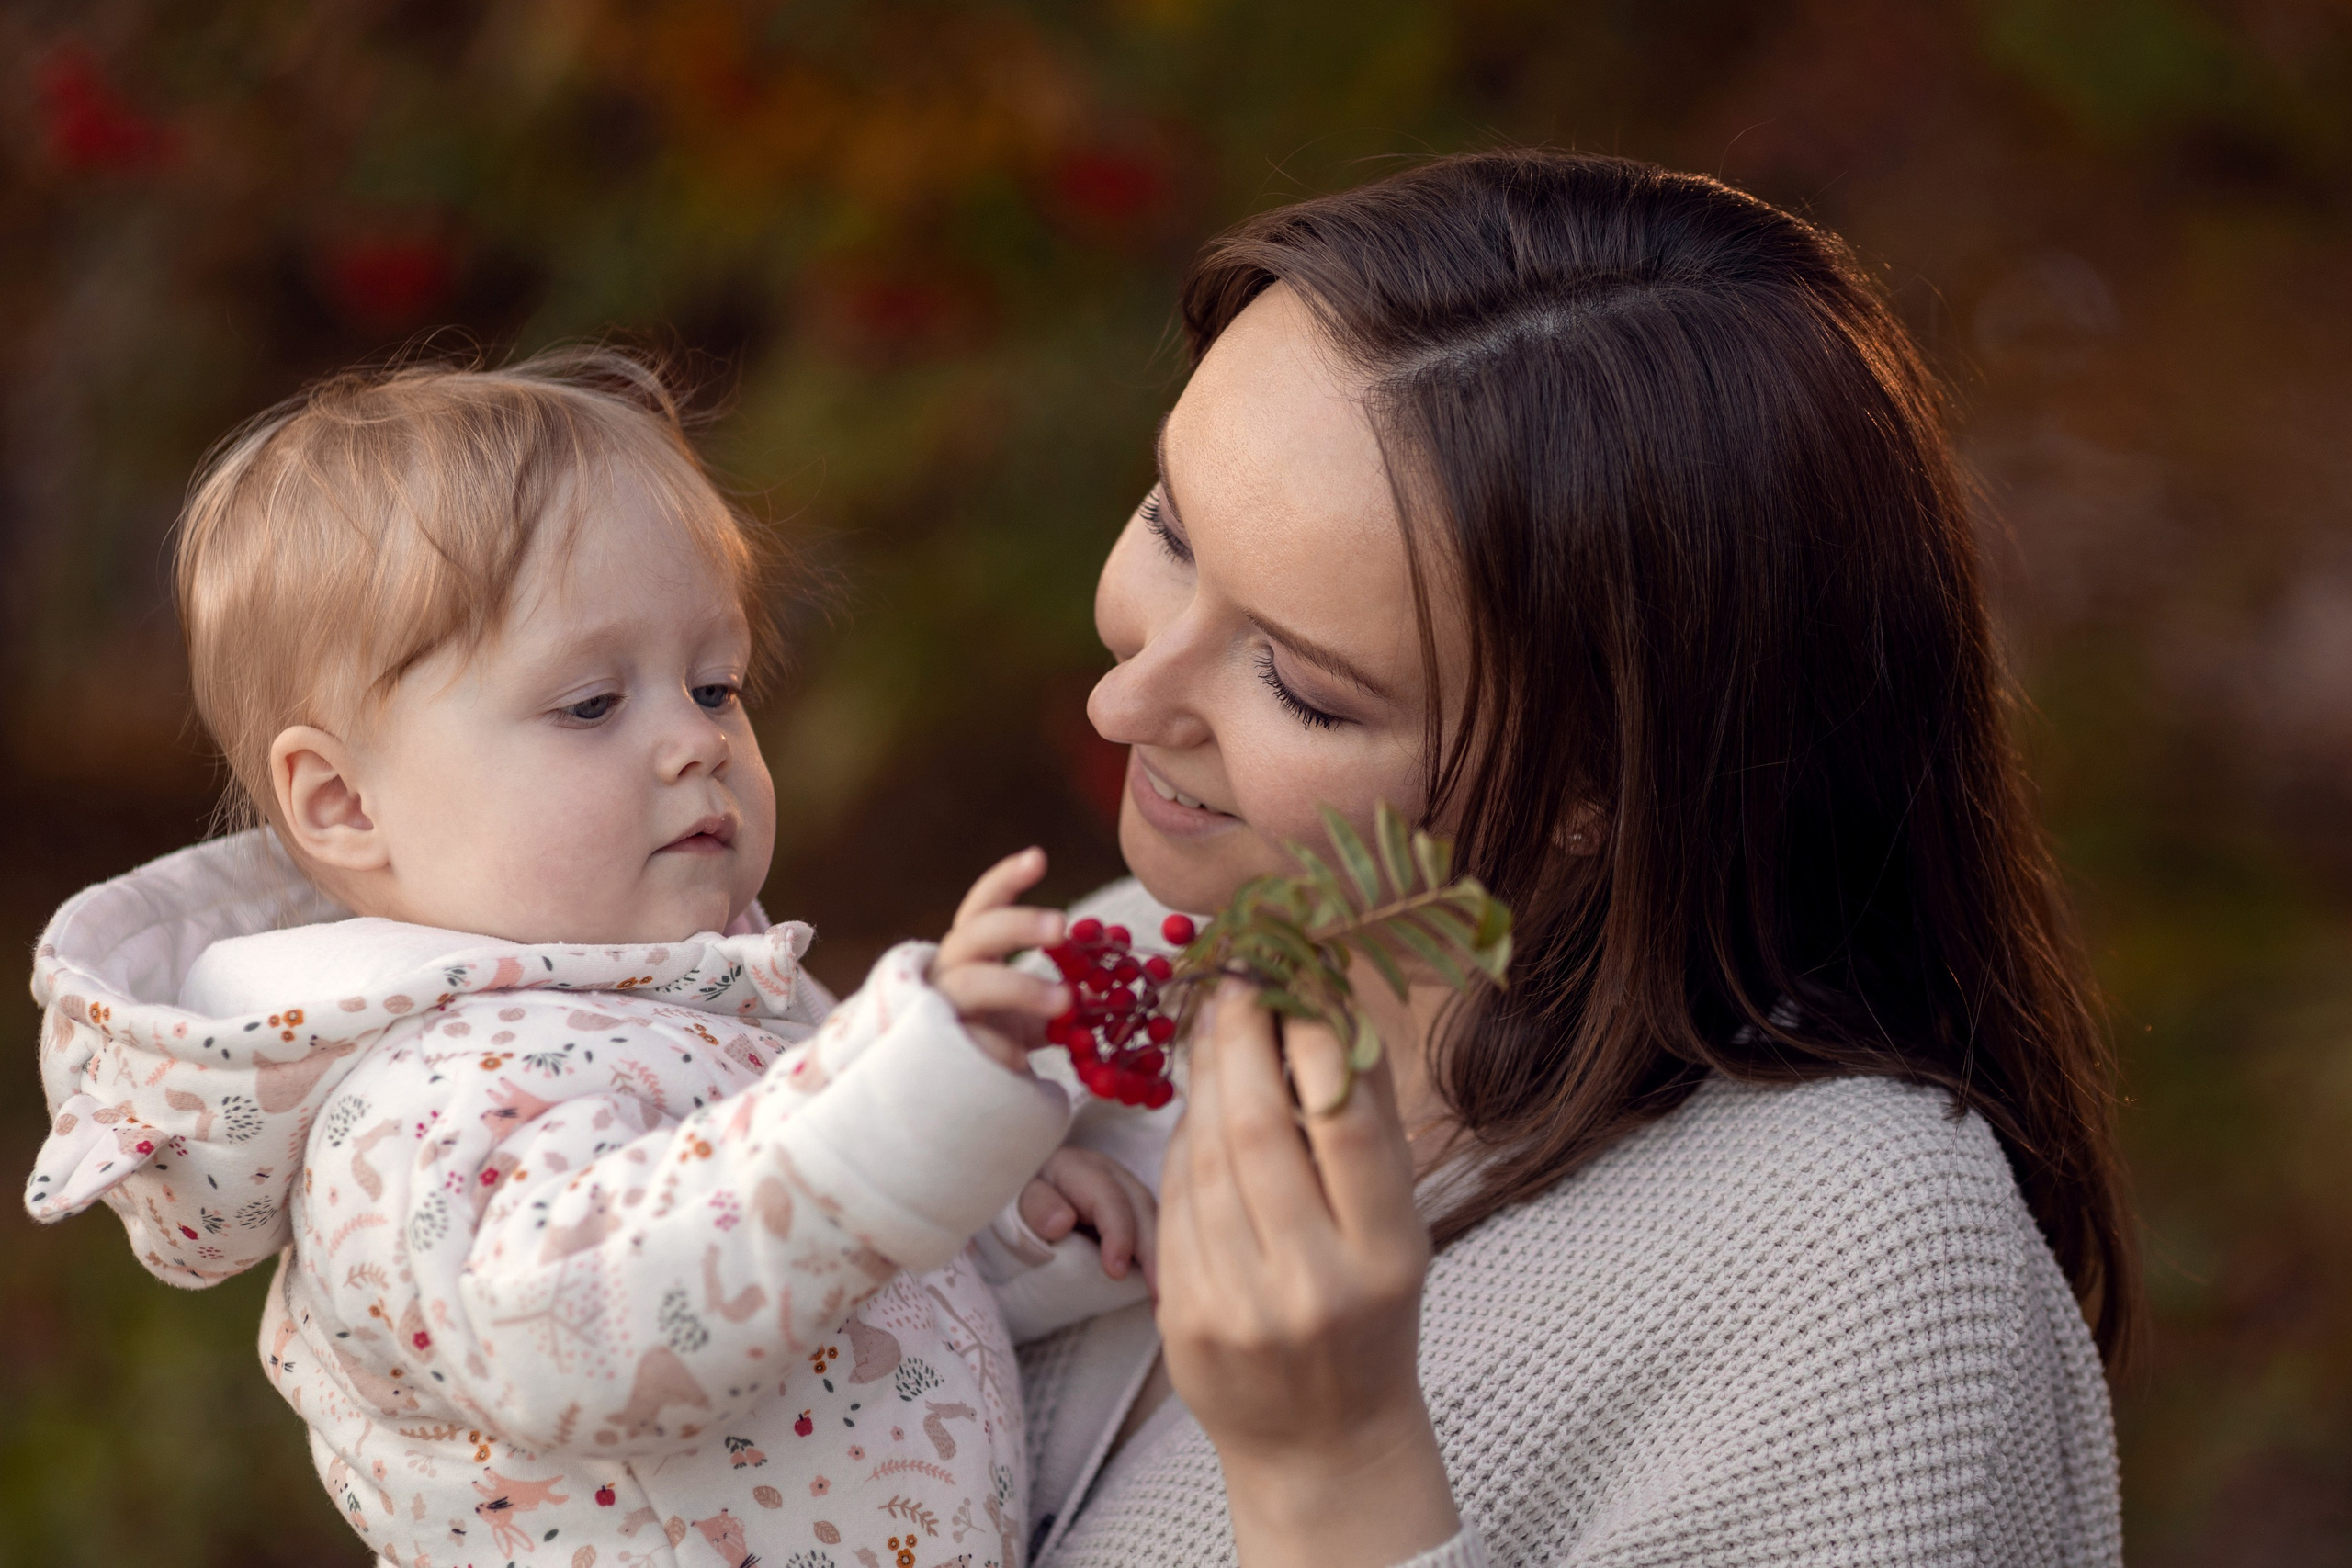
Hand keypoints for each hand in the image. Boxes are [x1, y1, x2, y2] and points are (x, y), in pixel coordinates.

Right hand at [930, 847, 1070, 1071]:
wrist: (947, 1090)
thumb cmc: (996, 1036)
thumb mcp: (1032, 1011)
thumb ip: (1065, 995)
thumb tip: (1114, 988)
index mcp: (970, 954)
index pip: (983, 907)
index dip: (1006, 880)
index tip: (1039, 857)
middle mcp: (947, 973)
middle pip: (975, 934)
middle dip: (1018, 925)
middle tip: (1062, 926)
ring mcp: (937, 1008)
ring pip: (972, 984)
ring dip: (1021, 986)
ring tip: (1065, 1002)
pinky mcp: (937, 1049)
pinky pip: (973, 1041)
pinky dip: (1003, 1048)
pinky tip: (1019, 1063)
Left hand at [1017, 1146, 1158, 1287]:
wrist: (1024, 1202)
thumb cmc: (1020, 1204)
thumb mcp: (1016, 1202)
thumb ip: (1035, 1206)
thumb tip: (1062, 1221)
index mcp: (1079, 1168)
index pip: (1109, 1197)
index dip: (1118, 1233)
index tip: (1116, 1271)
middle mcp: (1112, 1176)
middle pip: (1142, 1208)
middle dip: (1154, 1251)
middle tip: (1157, 1294)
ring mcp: (1127, 1194)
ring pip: (1156, 1221)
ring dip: (1163, 1260)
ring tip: (1164, 1300)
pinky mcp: (1135, 1216)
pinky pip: (1153, 1235)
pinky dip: (1159, 1262)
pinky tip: (1161, 1291)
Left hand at [1155, 980, 1456, 1567]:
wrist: (1325, 1445)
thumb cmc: (1370, 1315)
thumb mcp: (1400, 1230)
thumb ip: (1372, 1126)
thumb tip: (1341, 1003)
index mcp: (1387, 1255)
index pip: (1344, 1126)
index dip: (1312, 1041)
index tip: (1293, 980)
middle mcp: (1315, 1286)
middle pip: (1259, 1133)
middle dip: (1241, 1043)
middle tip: (1235, 982)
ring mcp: (1243, 1309)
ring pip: (1204, 1162)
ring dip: (1204, 1081)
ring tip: (1214, 1028)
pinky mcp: (1186, 1324)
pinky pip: (1173, 1206)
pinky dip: (1182, 1145)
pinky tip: (1196, 1106)